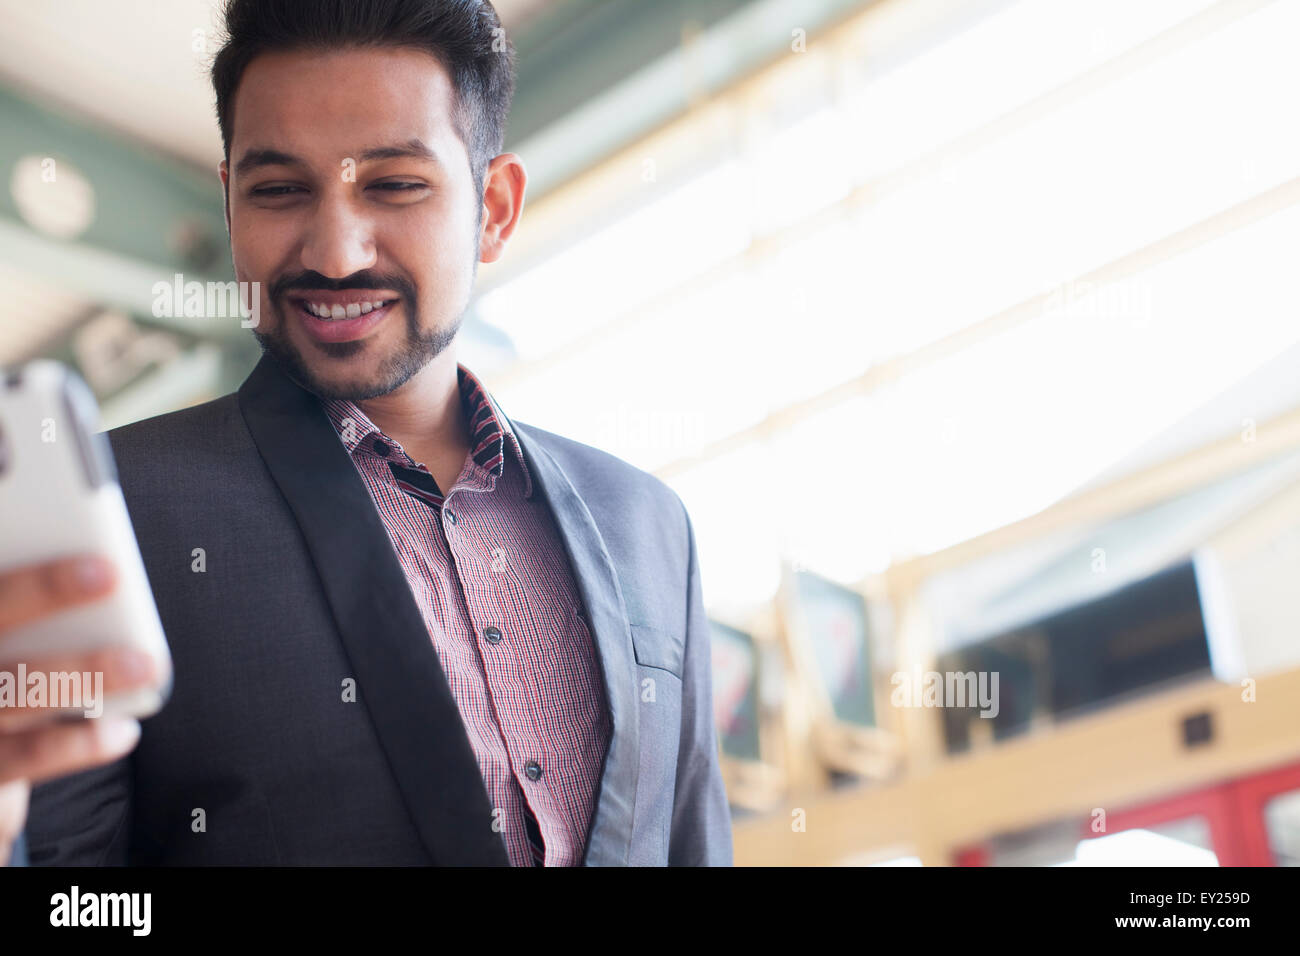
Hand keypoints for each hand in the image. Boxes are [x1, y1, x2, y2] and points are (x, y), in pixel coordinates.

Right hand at [0, 555, 159, 864]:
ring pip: (15, 691)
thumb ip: (31, 600)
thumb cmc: (14, 665)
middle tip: (108, 572)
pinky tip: (124, 730)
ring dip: (85, 674)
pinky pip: (27, 754)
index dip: (27, 572)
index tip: (63, 535)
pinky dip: (80, 743)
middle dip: (44, 591)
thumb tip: (94, 558)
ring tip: (145, 664)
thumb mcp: (17, 631)